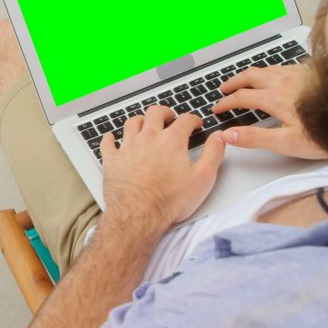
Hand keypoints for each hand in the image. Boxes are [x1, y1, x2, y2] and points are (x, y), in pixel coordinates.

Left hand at [100, 106, 225, 226]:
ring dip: (140, 120)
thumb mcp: (203, 178)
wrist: (139, 215)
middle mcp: (148, 138)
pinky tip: (112, 139)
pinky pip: (107, 143)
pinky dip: (110, 139)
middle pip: (155, 113)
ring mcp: (128, 147)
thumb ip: (213, 154)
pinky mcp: (112, 160)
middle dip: (165, 112)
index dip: (193, 119)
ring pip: (132, 122)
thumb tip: (219, 137)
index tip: (195, 123)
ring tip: (144, 123)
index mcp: (172, 140)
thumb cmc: (169, 200)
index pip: (185, 120)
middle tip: (169, 116)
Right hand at [213, 65, 327, 158]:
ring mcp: (301, 75)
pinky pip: (287, 66)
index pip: (242, 97)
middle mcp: (286, 81)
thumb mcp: (287, 143)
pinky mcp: (315, 73)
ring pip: (269, 68)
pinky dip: (273, 70)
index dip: (226, 102)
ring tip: (247, 79)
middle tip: (225, 88)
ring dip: (252, 74)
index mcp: (276, 97)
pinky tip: (280, 75)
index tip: (217, 108)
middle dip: (235, 81)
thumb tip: (228, 134)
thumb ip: (255, 138)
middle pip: (252, 75)